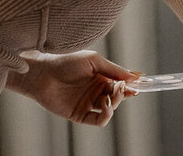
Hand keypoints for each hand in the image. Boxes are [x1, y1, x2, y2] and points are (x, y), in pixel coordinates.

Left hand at [9, 50, 139, 126]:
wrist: (42, 72)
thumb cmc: (66, 61)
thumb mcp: (94, 61)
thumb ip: (114, 69)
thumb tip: (134, 76)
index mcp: (101, 77)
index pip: (120, 83)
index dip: (130, 84)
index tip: (140, 83)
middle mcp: (96, 91)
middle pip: (118, 96)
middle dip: (123, 92)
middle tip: (123, 86)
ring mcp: (88, 103)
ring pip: (110, 109)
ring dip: (115, 103)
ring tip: (111, 95)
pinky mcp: (80, 115)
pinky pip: (98, 120)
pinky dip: (106, 115)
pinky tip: (105, 104)